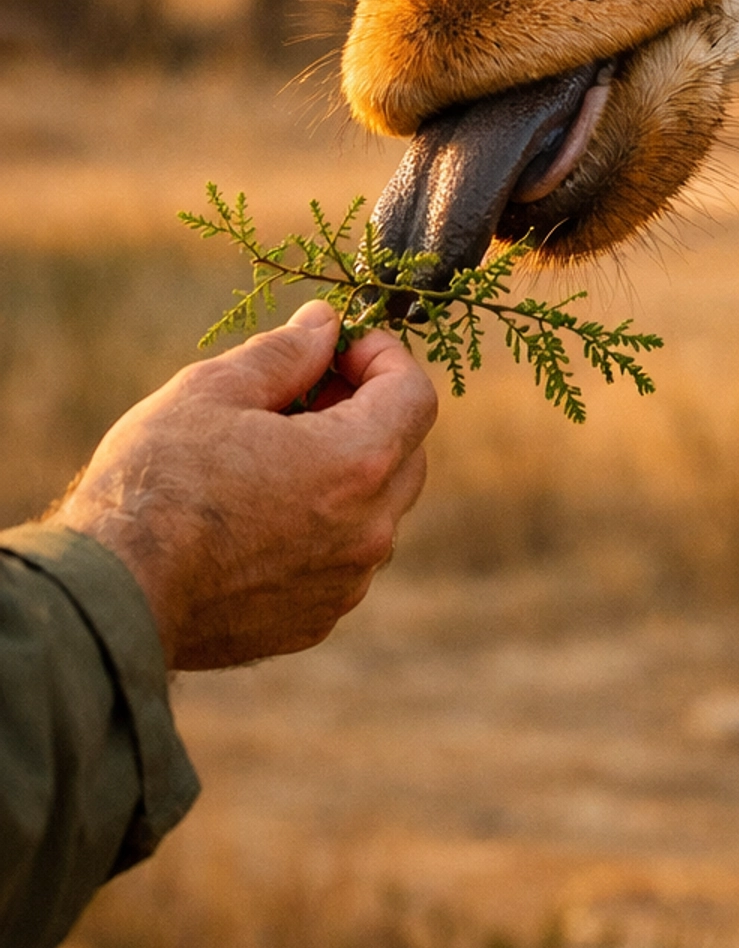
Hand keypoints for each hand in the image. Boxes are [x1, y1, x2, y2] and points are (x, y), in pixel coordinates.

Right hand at [53, 300, 437, 669]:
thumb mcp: (214, 389)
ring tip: (274, 454)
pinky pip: (343, 560)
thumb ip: (286, 353)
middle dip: (369, 412)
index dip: (383, 357)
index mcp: (355, 464)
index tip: (340, 349)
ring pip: (376, 510)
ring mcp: (344, 584)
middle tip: (308, 393)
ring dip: (346, 473)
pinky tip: (261, 513)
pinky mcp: (313, 621)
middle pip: (406, 453)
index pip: (415, 395)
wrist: (113, 594)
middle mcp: (367, 531)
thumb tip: (325, 326)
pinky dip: (322, 527)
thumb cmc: (157, 483)